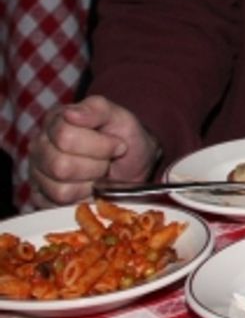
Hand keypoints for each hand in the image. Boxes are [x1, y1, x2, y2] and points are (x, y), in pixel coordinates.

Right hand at [30, 96, 159, 205]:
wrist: (134, 166)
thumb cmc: (125, 139)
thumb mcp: (121, 118)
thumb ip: (97, 110)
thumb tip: (70, 113)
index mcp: (55, 121)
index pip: (65, 137)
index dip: (100, 145)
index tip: (118, 144)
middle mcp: (39, 146)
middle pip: (61, 166)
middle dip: (96, 166)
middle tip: (108, 161)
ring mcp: (37, 173)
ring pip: (60, 190)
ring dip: (91, 184)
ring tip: (100, 174)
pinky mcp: (41, 197)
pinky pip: (60, 206)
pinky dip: (83, 200)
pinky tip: (91, 188)